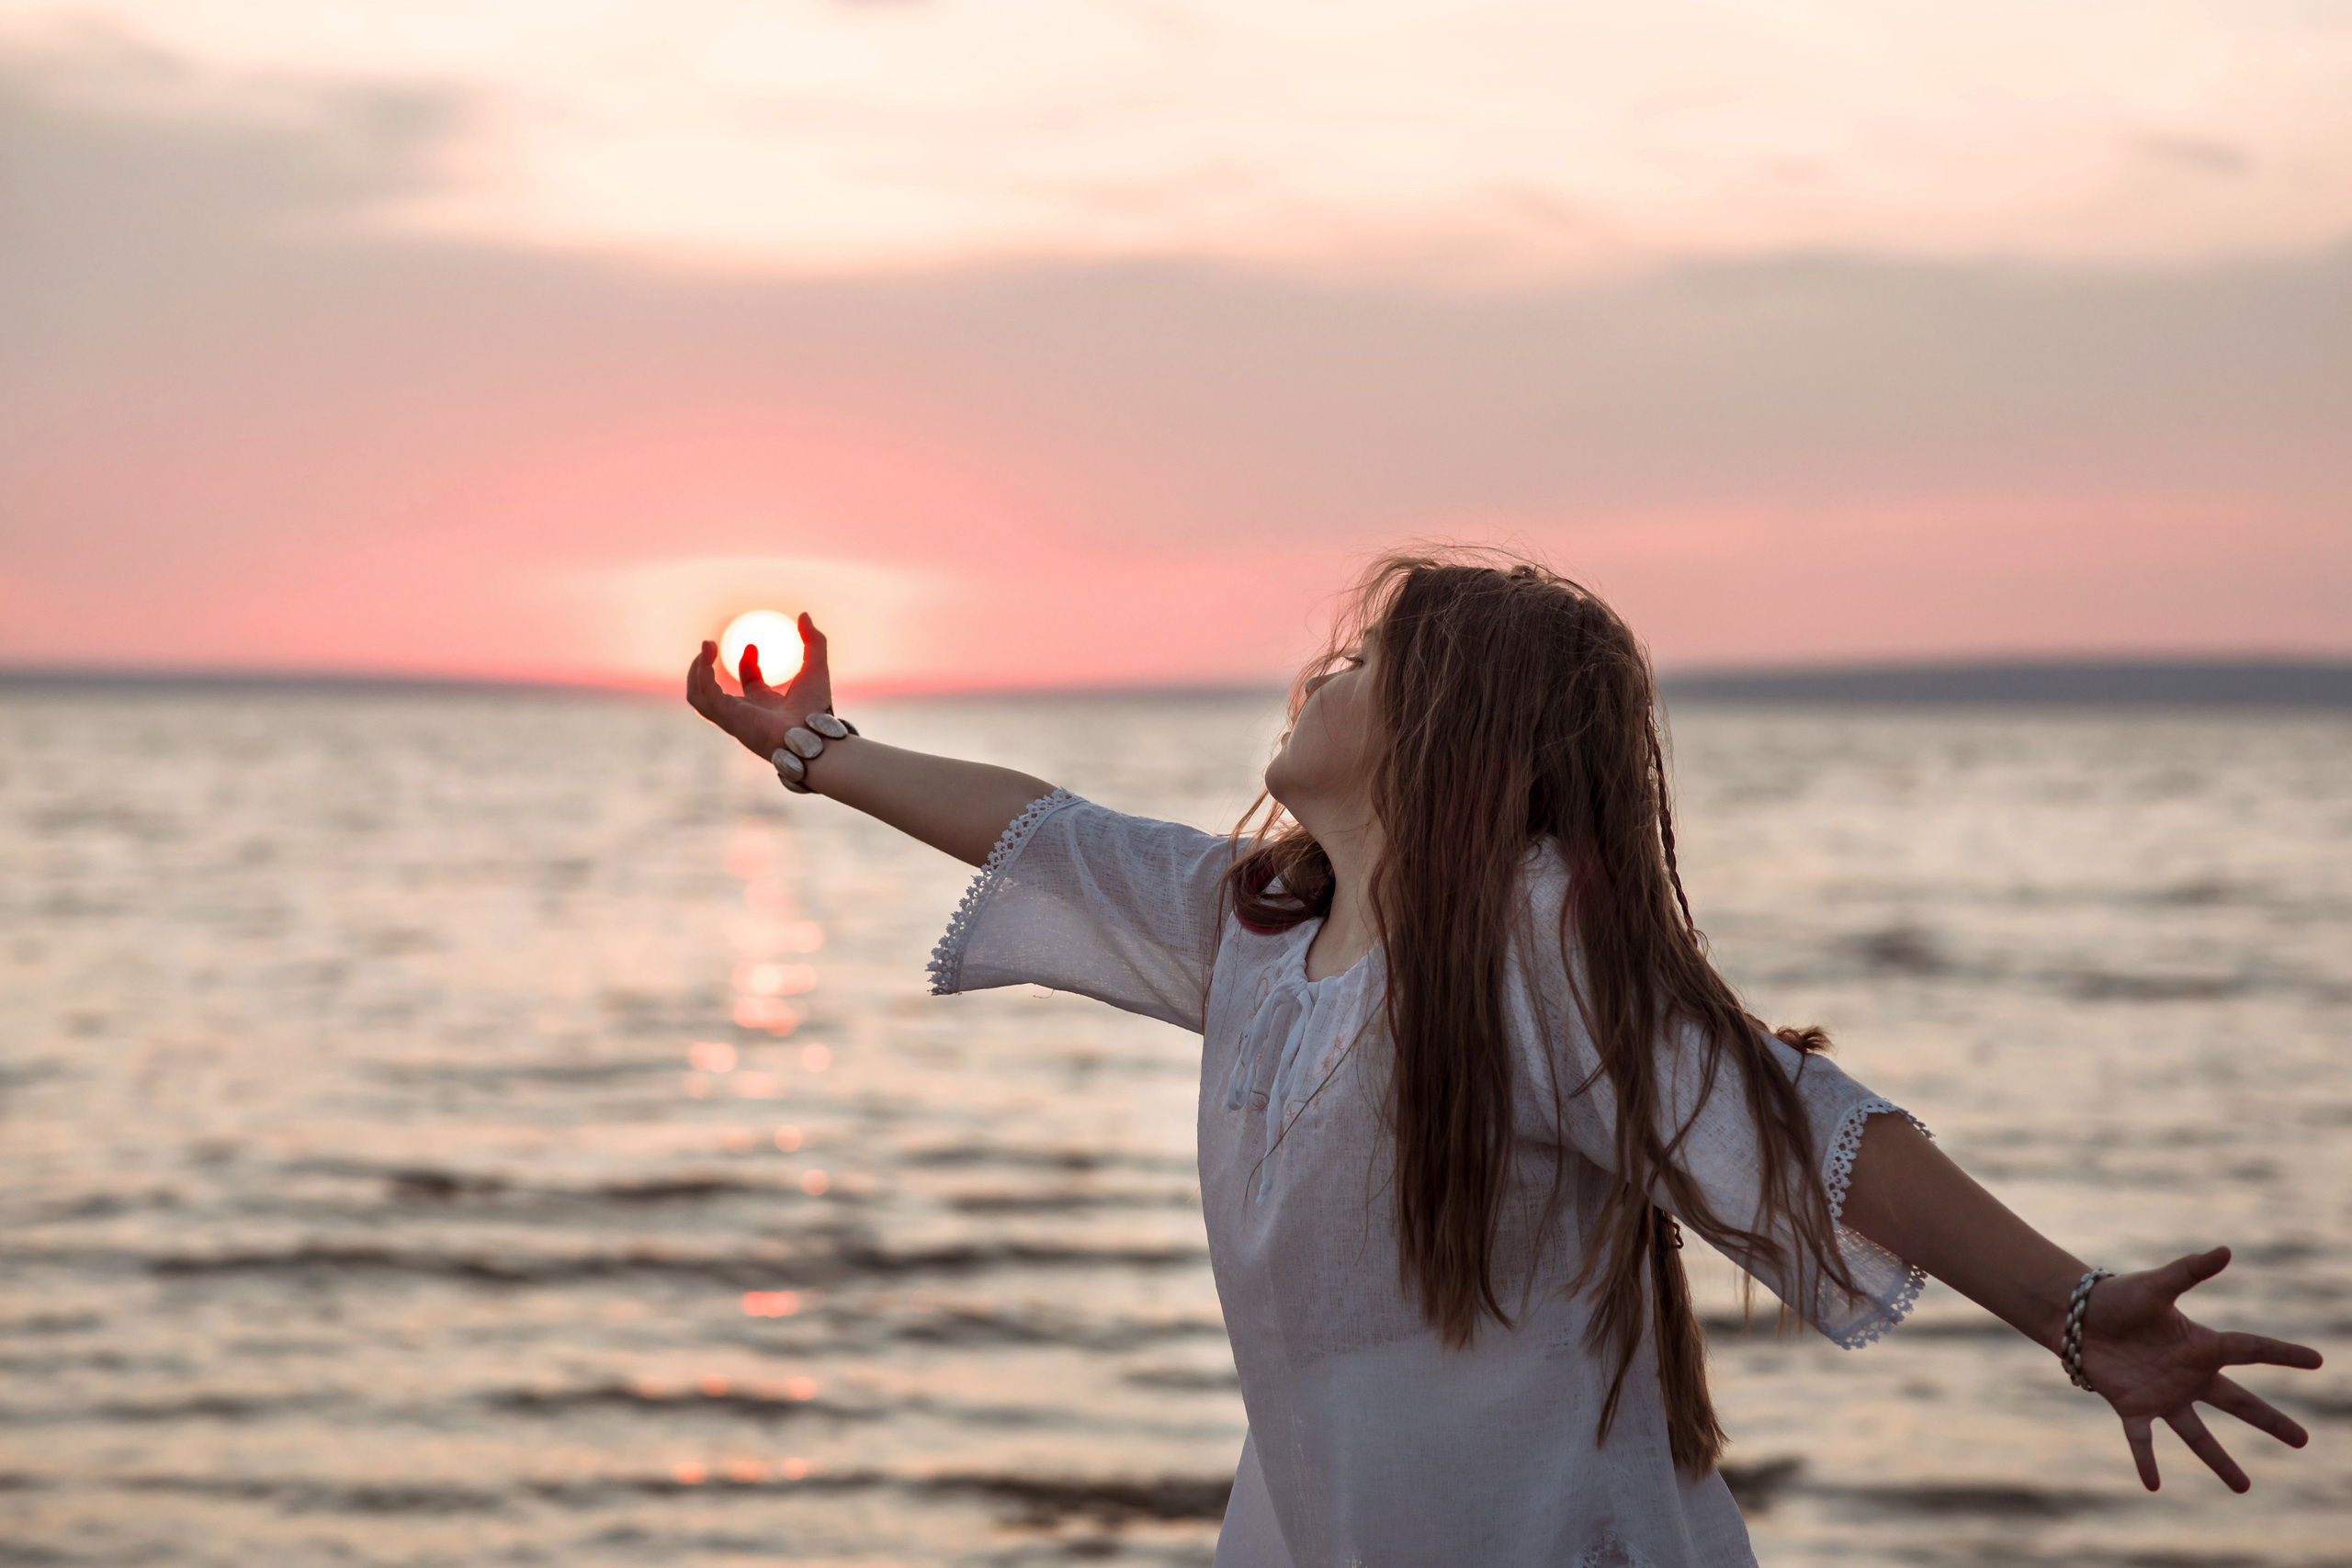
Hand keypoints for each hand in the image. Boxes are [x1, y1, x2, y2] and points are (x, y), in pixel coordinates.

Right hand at [684, 613, 834, 764]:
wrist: (812, 734)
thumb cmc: (816, 709)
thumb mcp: (815, 667)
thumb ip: (813, 641)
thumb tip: (803, 614)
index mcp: (768, 704)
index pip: (750, 681)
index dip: (748, 661)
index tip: (752, 644)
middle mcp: (747, 712)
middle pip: (713, 692)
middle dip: (705, 667)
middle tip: (709, 644)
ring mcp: (733, 717)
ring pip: (698, 697)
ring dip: (696, 671)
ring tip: (705, 647)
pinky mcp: (727, 718)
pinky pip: (703, 697)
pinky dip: (701, 676)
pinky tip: (707, 656)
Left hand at [2077, 1246, 2322, 1491]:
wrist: (2076, 1315)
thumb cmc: (2118, 1297)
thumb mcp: (2157, 1284)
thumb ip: (2189, 1270)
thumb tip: (2226, 1249)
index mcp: (2200, 1345)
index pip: (2250, 1349)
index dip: (2283, 1353)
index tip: (2317, 1360)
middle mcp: (2189, 1375)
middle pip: (2238, 1402)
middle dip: (2270, 1421)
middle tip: (2303, 1441)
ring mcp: (2163, 1395)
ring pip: (2198, 1434)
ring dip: (2219, 1461)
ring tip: (2244, 1488)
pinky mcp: (2131, 1407)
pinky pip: (2142, 1439)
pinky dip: (2146, 1460)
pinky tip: (2153, 1485)